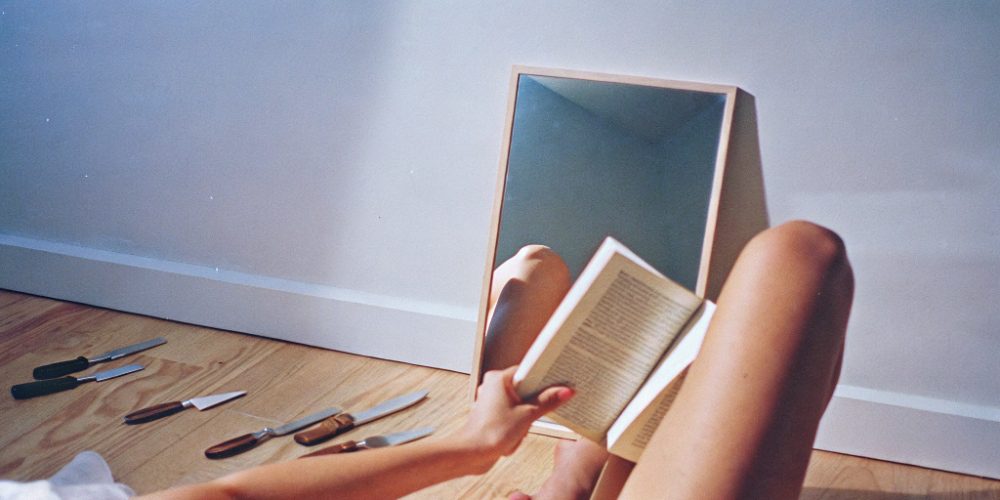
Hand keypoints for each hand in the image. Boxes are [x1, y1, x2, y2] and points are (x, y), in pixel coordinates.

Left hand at [455, 366, 573, 471]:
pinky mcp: (493, 414)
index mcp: (499, 378)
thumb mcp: (527, 416)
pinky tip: (512, 436)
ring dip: (524, 420)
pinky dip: (517, 426)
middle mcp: (493, 386)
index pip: (529, 370)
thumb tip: (565, 391)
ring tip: (517, 429)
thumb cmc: (492, 433)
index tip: (559, 383)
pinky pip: (514, 415)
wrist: (472, 454)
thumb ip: (548, 402)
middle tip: (533, 415)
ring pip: (522, 405)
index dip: (545, 378)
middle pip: (527, 389)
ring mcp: (492, 400)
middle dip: (532, 406)